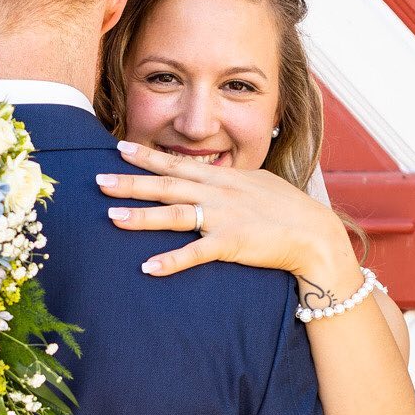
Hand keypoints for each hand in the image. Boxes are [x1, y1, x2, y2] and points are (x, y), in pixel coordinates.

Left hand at [96, 141, 349, 276]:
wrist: (315, 233)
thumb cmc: (288, 210)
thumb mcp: (257, 184)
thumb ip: (229, 181)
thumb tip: (211, 177)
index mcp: (223, 178)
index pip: (178, 164)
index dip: (148, 156)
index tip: (119, 148)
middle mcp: (219, 193)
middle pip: (167, 185)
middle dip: (131, 182)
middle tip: (99, 180)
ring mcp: (224, 217)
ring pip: (174, 215)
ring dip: (142, 217)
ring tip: (112, 218)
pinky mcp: (231, 244)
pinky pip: (195, 253)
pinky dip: (171, 261)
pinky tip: (148, 267)